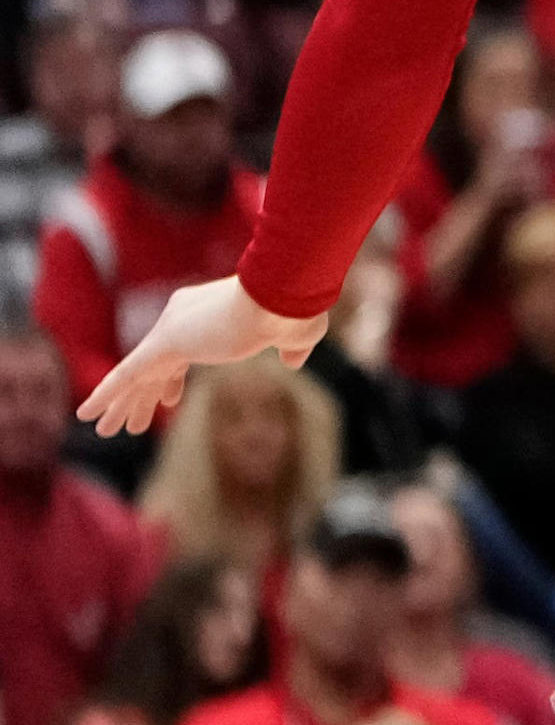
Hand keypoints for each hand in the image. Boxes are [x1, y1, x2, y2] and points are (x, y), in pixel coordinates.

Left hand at [79, 278, 325, 437]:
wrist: (282, 293)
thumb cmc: (294, 308)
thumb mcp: (297, 331)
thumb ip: (292, 347)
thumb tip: (294, 360)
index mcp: (207, 313)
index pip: (178, 353)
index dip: (171, 380)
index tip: (167, 402)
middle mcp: (181, 318)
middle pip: (153, 367)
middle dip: (141, 398)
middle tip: (129, 425)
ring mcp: (171, 330)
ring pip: (137, 375)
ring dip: (121, 404)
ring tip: (105, 431)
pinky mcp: (165, 342)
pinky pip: (125, 374)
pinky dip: (105, 395)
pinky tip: (86, 415)